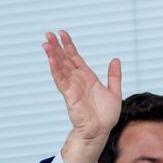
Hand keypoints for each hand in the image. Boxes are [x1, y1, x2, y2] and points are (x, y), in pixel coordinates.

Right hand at [43, 30, 121, 162]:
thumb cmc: (106, 115)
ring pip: (60, 67)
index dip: (69, 45)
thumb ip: (114, 76)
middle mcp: (78, 79)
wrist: (101, 130)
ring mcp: (72, 86)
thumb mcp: (114, 91)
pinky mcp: (69, 94)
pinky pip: (60, 80)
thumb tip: (115, 59)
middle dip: (57, 46)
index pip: (75, 57)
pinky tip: (51, 59)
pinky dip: (55, 69)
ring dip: (52, 55)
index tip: (62, 33)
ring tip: (46, 42)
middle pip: (65, 59)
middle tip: (49, 33)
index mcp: (87, 77)